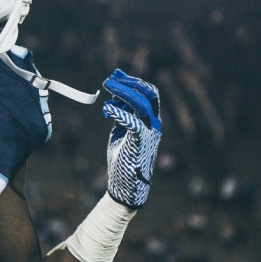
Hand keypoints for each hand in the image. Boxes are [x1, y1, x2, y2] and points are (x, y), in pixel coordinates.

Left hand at [102, 69, 161, 208]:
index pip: (149, 93)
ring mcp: (150, 133)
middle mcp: (154, 124)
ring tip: (106, 87)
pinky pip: (132, 121)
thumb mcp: (120, 131)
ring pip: (142, 103)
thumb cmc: (123, 159)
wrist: (126, 186)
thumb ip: (120, 113)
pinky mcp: (140, 142)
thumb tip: (114, 94)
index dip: (133, 81)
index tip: (115, 75)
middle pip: (150, 94)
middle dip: (130, 83)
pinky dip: (119, 112)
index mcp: (151, 121)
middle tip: (109, 80)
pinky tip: (107, 109)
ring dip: (123, 92)